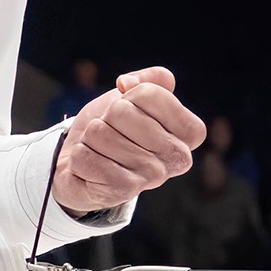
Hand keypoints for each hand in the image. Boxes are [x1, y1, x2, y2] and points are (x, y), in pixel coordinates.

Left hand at [53, 65, 205, 215]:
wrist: (88, 165)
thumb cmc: (116, 129)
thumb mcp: (135, 97)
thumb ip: (148, 80)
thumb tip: (129, 82)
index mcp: (189, 132)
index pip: (150, 93)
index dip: (130, 96)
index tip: (131, 110)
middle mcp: (179, 157)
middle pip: (122, 111)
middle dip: (106, 118)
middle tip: (112, 132)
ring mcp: (152, 176)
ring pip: (100, 133)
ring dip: (91, 137)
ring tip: (102, 150)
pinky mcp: (124, 191)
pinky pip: (86, 156)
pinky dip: (81, 156)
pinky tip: (92, 166)